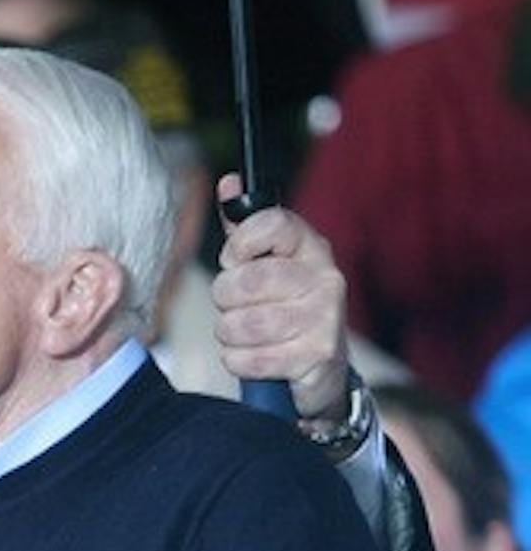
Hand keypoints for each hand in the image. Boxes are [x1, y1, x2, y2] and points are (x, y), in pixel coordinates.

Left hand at [213, 172, 351, 423]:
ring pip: (241, 324)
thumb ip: (243, 228)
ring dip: (230, 333)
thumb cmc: (281, 308)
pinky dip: (239, 362)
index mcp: (310, 247)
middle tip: (235, 306)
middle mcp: (325, 278)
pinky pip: (249, 359)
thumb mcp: (264, 265)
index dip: (238, 244)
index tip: (235, 260)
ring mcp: (325, 318)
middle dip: (225, 298)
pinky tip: (254, 357)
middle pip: (246, 280)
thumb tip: (229, 183)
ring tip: (245, 332)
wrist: (321, 368)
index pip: (271, 223)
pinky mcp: (317, 356)